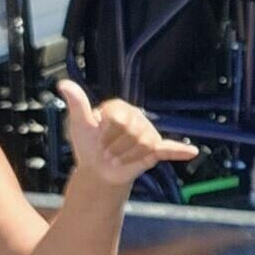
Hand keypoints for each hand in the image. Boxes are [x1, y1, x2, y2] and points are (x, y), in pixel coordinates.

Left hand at [59, 80, 195, 188]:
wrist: (98, 170)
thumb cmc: (88, 145)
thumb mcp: (79, 124)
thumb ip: (76, 103)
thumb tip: (63, 83)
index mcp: (119, 108)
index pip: (118, 119)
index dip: (106, 134)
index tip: (98, 139)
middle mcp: (136, 117)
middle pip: (132, 132)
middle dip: (115, 147)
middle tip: (107, 152)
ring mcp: (147, 133)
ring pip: (143, 145)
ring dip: (127, 157)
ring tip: (118, 158)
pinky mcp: (154, 149)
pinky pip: (169, 149)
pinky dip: (180, 151)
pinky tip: (191, 151)